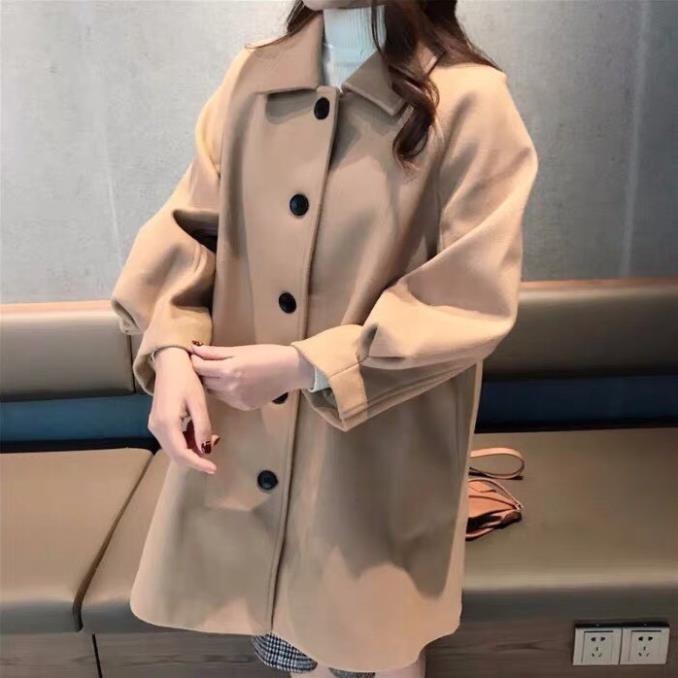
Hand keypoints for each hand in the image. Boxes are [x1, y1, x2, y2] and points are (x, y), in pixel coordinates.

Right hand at [148, 347, 218, 473]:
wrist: (171, 364)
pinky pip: (172, 439)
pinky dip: (186, 441)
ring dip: (192, 449)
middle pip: (176, 454)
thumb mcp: (198, 403)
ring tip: (210, 438)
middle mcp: (156, 427)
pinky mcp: (157, 421)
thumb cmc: (186, 379)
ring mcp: (154, 425)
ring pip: (174, 448)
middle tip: (215, 447)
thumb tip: (206, 449)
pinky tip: (198, 431)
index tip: (214, 468)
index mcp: (166, 423)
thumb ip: (202, 427)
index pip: (182, 453)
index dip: (198, 464)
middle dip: (196, 457)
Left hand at [189, 342, 315, 409]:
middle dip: (202, 372)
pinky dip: (224, 391)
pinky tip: (234, 382)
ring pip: (213, 392)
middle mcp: (231, 388)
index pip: (200, 368)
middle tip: (205, 363)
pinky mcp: (243, 406)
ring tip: (219, 372)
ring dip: (212, 383)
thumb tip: (194, 348)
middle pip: (204, 381)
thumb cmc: (267, 355)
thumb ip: (215, 352)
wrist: (290, 371)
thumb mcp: (240, 350)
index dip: (195, 361)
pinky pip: (226, 399)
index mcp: (229, 370)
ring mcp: (237, 400)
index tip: (195, 355)